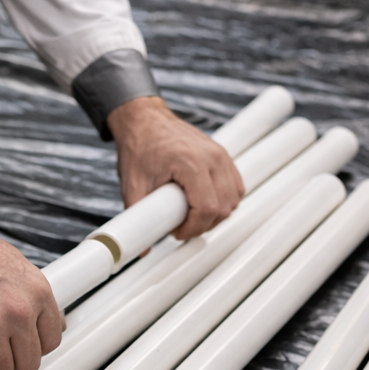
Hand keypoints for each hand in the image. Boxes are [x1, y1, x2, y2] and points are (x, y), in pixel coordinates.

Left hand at [107, 96, 244, 240]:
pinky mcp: (223, 156)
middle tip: (181, 226)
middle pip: (224, 207)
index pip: (207, 208)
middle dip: (203, 225)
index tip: (177, 232)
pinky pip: (236, 186)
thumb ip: (137, 218)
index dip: (193, 228)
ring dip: (216, 215)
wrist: (144, 121)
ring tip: (190, 216)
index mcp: (190, 162)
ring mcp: (220, 155)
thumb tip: (141, 248)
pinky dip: (225, 201)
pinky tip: (204, 204)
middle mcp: (211, 157)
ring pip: (234, 198)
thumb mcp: (132, 186)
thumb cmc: (138, 147)